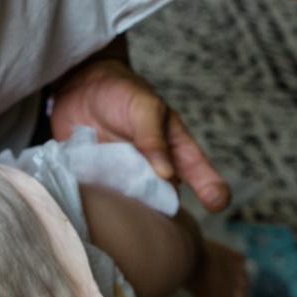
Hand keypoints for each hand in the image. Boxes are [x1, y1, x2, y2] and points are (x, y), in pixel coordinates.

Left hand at [50, 58, 230, 211]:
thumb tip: (166, 174)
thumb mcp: (143, 106)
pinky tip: (90, 198)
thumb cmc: (121, 94)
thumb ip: (153, 136)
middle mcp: (151, 173)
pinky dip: (98, 204)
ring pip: (132, 206)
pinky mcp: (97, 186)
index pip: (197, 171)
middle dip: (155, 207)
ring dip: (124, 207)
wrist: (79, 89)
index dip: (210, 188)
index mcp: (173, 151)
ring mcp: (124, 182)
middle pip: (161, 200)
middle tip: (140, 200)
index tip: (217, 203)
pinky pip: (102, 203)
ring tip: (111, 196)